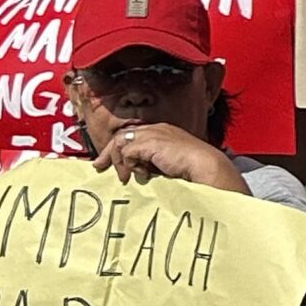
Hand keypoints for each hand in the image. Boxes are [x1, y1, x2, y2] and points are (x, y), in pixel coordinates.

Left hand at [94, 121, 238, 188]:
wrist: (206, 166)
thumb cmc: (194, 169)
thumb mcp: (169, 163)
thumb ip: (154, 162)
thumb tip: (137, 172)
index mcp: (163, 131)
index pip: (133, 136)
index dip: (120, 149)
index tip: (110, 164)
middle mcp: (157, 129)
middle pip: (122, 136)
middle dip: (110, 153)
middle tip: (99, 166)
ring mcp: (153, 133)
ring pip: (121, 142)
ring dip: (119, 161)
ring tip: (123, 177)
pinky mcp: (149, 142)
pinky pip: (128, 152)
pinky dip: (129, 163)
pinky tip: (139, 173)